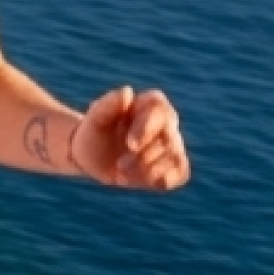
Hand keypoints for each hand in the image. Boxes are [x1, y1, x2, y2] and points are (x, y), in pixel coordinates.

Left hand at [69, 85, 191, 190]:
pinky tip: (145, 182)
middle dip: (142, 157)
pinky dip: (164, 180)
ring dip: (148, 171)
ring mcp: (172, 144)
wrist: (92, 157)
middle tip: (119, 166)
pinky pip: (181, 173)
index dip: (148, 129)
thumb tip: (127, 92)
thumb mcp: (95, 119)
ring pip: (173, 157)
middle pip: (168, 138)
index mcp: (150, 104)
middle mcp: (166, 121)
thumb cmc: (95, 133)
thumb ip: (108, 104)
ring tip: (123, 174)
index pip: (160, 111)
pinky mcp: (173, 166)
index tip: (130, 145)